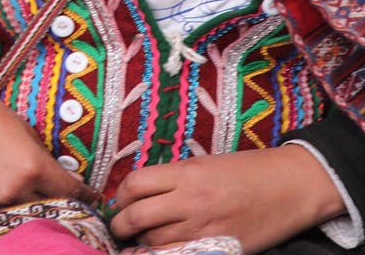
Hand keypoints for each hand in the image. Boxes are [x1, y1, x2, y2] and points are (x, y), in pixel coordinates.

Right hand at [0, 72, 95, 217]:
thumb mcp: (22, 127)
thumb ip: (41, 155)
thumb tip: (57, 175)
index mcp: (32, 166)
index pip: (70, 191)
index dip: (86, 196)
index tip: (94, 198)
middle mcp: (13, 191)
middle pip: (52, 212)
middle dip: (66, 210)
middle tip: (76, 208)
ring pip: (27, 219)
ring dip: (39, 216)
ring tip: (47, 209)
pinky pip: (1, 218)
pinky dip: (12, 213)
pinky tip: (16, 205)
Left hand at [110, 147, 345, 253]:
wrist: (289, 186)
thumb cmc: (248, 170)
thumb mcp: (207, 163)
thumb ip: (177, 178)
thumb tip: (146, 192)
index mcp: (187, 172)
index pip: (136, 184)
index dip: (122, 194)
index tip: (122, 200)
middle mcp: (190, 200)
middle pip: (137, 216)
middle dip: (121, 225)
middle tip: (119, 227)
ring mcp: (203, 229)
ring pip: (154, 243)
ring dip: (143, 243)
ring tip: (141, 241)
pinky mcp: (218, 250)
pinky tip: (159, 254)